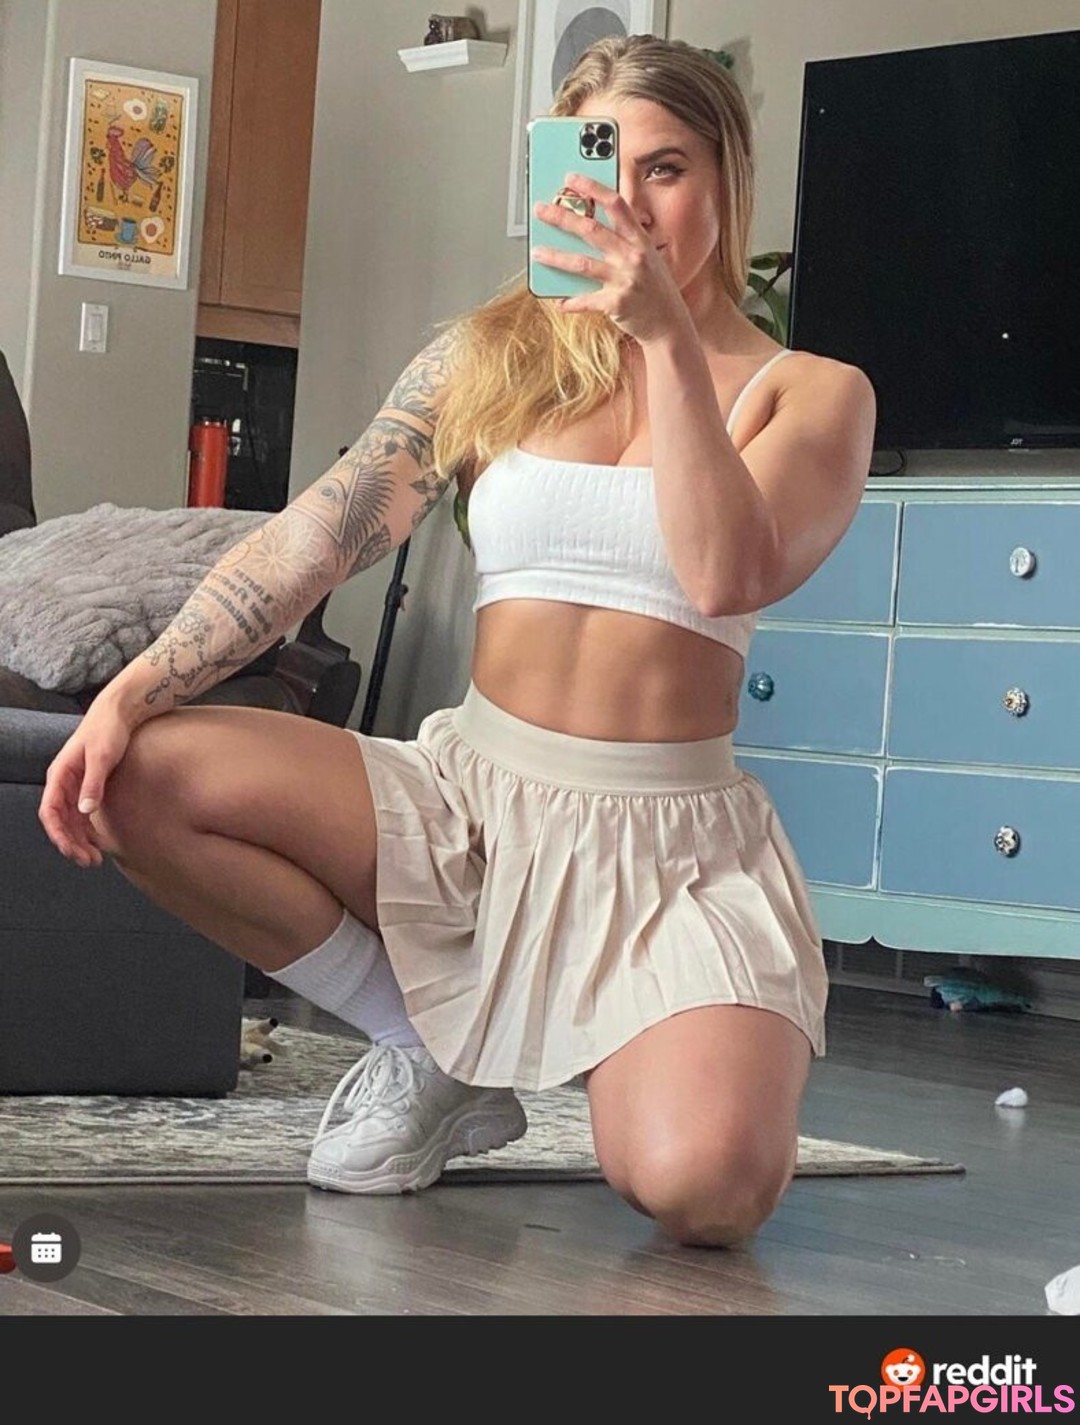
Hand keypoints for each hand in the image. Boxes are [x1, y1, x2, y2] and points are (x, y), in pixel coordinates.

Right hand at [38, 693, 138, 866]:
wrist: (118, 713)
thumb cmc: (108, 731)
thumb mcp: (102, 757)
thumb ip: (93, 784)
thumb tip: (85, 812)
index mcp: (59, 774)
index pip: (50, 811)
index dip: (58, 834)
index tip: (71, 851)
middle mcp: (62, 782)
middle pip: (60, 821)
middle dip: (71, 843)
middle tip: (90, 862)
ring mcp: (74, 785)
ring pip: (71, 820)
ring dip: (80, 840)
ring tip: (95, 859)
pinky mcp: (87, 785)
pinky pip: (82, 814)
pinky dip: (88, 830)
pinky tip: (100, 843)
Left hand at [531, 170, 689, 343]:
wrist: (669, 324)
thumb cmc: (654, 289)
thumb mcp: (647, 258)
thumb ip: (622, 242)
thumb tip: (584, 230)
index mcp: (640, 240)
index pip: (616, 205)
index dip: (593, 188)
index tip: (571, 178)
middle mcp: (633, 256)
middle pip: (591, 230)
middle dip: (562, 217)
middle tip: (541, 209)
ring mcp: (625, 280)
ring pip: (582, 264)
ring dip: (556, 257)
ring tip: (537, 253)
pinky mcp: (616, 304)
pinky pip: (585, 301)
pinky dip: (570, 302)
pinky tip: (558, 301)